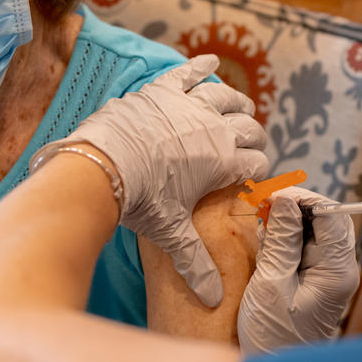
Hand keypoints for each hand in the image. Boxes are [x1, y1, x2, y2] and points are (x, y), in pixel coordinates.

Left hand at [33, 55, 268, 306]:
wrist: (103, 167)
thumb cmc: (140, 201)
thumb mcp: (170, 232)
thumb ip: (195, 263)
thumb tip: (213, 302)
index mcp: (223, 163)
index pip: (256, 164)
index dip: (257, 171)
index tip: (252, 176)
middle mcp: (215, 131)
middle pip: (249, 129)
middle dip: (252, 138)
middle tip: (247, 146)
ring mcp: (191, 106)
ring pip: (227, 97)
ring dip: (237, 103)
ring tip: (240, 108)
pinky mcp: (165, 90)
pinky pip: (190, 71)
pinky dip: (202, 65)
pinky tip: (209, 60)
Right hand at [238, 187, 359, 353]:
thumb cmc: (272, 333)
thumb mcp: (271, 283)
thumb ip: (281, 240)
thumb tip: (285, 200)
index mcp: (337, 271)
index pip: (332, 216)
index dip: (303, 198)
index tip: (273, 193)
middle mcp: (339, 269)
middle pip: (327, 220)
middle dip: (296, 206)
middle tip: (263, 203)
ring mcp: (328, 274)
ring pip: (314, 230)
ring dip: (289, 220)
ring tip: (261, 220)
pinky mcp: (314, 279)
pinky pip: (304, 246)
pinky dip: (285, 237)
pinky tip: (265, 238)